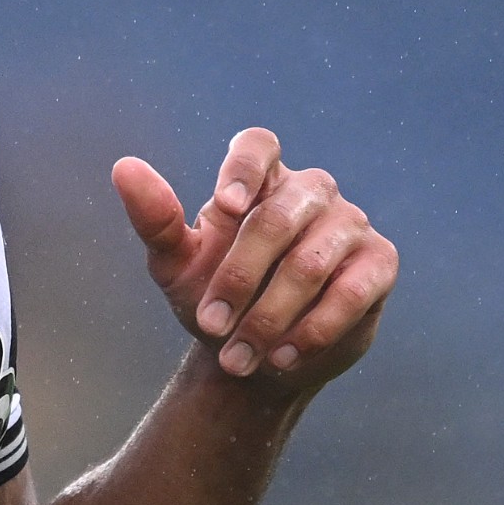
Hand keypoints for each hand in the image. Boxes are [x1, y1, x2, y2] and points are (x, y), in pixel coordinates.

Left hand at [115, 128, 396, 394]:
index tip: (225, 207)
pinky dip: (313, 329)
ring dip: (270, 317)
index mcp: (260, 179)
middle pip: (277, 217)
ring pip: (311, 263)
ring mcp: (350, 224)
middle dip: (239, 279)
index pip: (258, 146)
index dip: (244, 169)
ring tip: (239, 357)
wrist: (255, 358)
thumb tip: (124, 167)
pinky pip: (351, 292)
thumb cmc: (214, 297)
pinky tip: (283, 356)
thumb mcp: (175, 265)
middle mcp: (310, 192)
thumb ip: (155, 219)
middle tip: (210, 327)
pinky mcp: (379, 263)